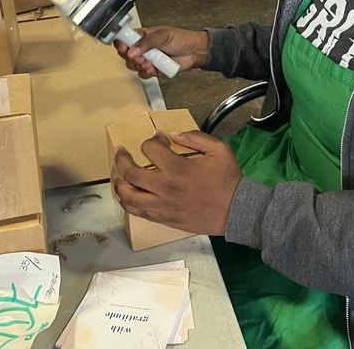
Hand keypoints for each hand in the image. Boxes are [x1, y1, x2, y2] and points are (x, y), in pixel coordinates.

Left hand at [112, 130, 241, 235]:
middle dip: (122, 160)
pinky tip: (126, 195)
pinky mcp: (164, 219)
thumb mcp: (219, 149)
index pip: (149, 149)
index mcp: (178, 169)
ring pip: (128, 197)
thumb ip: (195, 137)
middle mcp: (165, 188)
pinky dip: (128, 203)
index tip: (158, 138)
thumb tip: (173, 135)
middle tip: (121, 153)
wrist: (236, 212)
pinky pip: (138, 212)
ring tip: (118, 175)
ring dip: (119, 184)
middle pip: (131, 174)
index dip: (151, 140)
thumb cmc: (228, 180)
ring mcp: (162, 206)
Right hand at [114, 26, 209, 78]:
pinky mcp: (153, 69)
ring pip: (133, 65)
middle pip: (125, 54)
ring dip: (140, 65)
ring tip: (150, 63)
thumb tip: (133, 50)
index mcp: (142, 35)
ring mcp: (147, 58)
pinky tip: (154, 68)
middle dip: (132, 57)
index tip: (123, 47)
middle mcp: (142, 47)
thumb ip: (147, 42)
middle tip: (142, 57)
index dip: (121, 43)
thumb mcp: (163, 36)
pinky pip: (142, 74)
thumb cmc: (181, 39)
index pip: (124, 38)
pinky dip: (147, 73)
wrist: (194, 52)